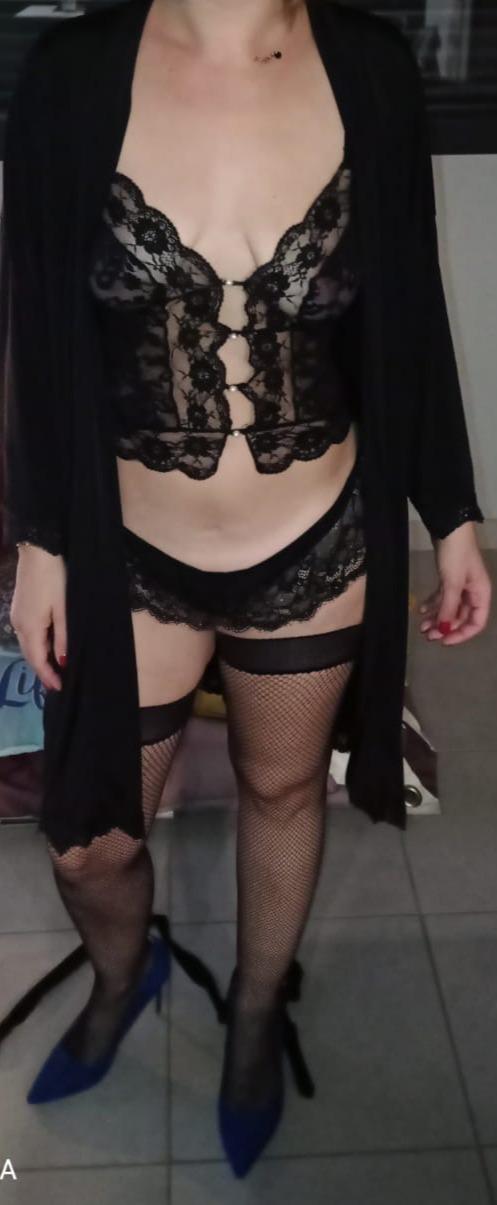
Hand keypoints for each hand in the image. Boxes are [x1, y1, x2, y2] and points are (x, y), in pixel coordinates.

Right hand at [10, 546, 67, 690]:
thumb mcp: (64, 609)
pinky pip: (27, 634)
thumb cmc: (56, 578)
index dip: (48, 676)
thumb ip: (63, 636)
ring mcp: (17, 615)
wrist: (39, 549)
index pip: (37, 660)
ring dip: (39, 658)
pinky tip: (48, 646)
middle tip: (58, 683)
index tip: (60, 689)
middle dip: (42, 670)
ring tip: (55, 668)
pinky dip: (36, 645)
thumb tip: (62, 661)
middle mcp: (19, 624)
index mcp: (30, 628)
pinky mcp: (19, 607)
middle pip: (29, 655)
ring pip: (27, 645)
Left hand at [418, 522, 491, 644]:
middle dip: (445, 627)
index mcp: (481, 594)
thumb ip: (449, 608)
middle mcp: (473, 592)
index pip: (476, 623)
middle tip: (427, 635)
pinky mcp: (449, 578)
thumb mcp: (452, 583)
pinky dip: (433, 604)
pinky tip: (422, 609)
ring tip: (421, 626)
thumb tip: (444, 630)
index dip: (461, 634)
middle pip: (460, 617)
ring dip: (437, 618)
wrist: (449, 527)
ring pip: (449, 608)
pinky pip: (442, 597)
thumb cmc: (456, 555)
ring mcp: (460, 585)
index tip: (444, 641)